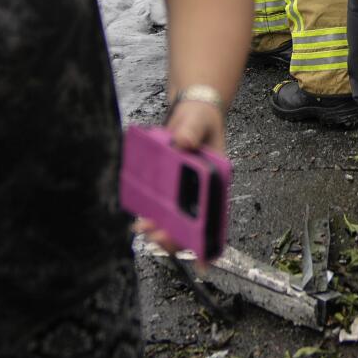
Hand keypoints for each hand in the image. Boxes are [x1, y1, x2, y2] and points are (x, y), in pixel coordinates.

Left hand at [135, 97, 225, 255]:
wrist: (191, 113)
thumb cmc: (201, 119)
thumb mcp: (198, 121)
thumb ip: (192, 130)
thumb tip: (183, 142)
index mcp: (216, 180)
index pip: (213, 213)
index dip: (206, 233)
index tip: (194, 244)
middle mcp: (203, 190)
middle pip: (193, 223)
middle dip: (175, 235)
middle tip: (156, 235)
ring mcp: (186, 191)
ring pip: (177, 221)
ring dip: (161, 229)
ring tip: (142, 228)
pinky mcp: (171, 188)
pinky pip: (163, 208)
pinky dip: (153, 216)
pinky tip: (141, 220)